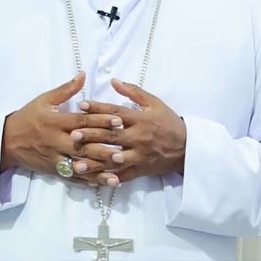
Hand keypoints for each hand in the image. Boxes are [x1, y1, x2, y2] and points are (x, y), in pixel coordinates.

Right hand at [1, 73, 123, 184]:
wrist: (6, 140)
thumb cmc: (28, 117)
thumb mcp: (44, 100)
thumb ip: (66, 90)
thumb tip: (83, 75)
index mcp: (56, 122)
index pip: (82, 122)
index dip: (100, 121)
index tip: (119, 121)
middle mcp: (56, 141)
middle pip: (83, 146)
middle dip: (103, 149)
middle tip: (123, 151)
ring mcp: (54, 157)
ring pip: (79, 165)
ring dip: (98, 170)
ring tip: (116, 174)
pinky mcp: (52, 170)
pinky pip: (71, 177)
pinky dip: (86, 181)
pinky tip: (101, 184)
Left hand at [71, 79, 186, 185]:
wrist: (187, 147)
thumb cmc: (169, 122)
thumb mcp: (154, 103)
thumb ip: (133, 92)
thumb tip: (114, 80)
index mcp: (140, 119)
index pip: (115, 112)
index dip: (98, 108)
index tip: (81, 105)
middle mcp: (138, 138)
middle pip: (111, 136)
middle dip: (91, 136)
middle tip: (73, 135)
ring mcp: (138, 156)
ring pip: (113, 160)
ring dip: (94, 162)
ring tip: (77, 164)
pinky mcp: (140, 170)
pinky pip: (121, 175)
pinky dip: (107, 179)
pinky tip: (92, 181)